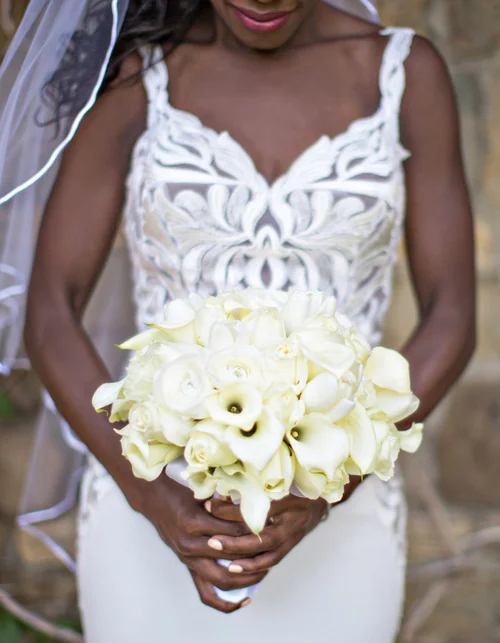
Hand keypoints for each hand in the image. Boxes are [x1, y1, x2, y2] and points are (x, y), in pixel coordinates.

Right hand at [123, 474, 266, 612]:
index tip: (270, 526)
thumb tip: (255, 504)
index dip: (253, 530)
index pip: (232, 531)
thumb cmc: (182, 491)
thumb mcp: (203, 491)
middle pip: (230, 558)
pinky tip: (244, 600)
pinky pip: (207, 593)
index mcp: (194, 521)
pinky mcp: (188, 567)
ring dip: (246, 579)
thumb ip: (226, 501)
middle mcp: (190, 544)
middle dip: (254, 557)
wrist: (155, 499)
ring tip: (265, 571)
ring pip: (222, 579)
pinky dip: (225, 601)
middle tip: (273, 550)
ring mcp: (188, 559)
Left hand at [205, 476, 365, 575]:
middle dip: (235, 539)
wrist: (323, 489)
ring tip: (220, 554)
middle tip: (211, 540)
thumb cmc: (295, 475)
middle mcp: (295, 516)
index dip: (232, 508)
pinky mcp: (294, 542)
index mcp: (290, 494)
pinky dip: (255, 565)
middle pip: (264, 535)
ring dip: (243, 555)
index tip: (210, 504)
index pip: (258, 506)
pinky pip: (274, 558)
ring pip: (269, 550)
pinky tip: (235, 567)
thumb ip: (254, 476)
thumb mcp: (278, 470)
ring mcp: (296, 532)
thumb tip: (221, 479)